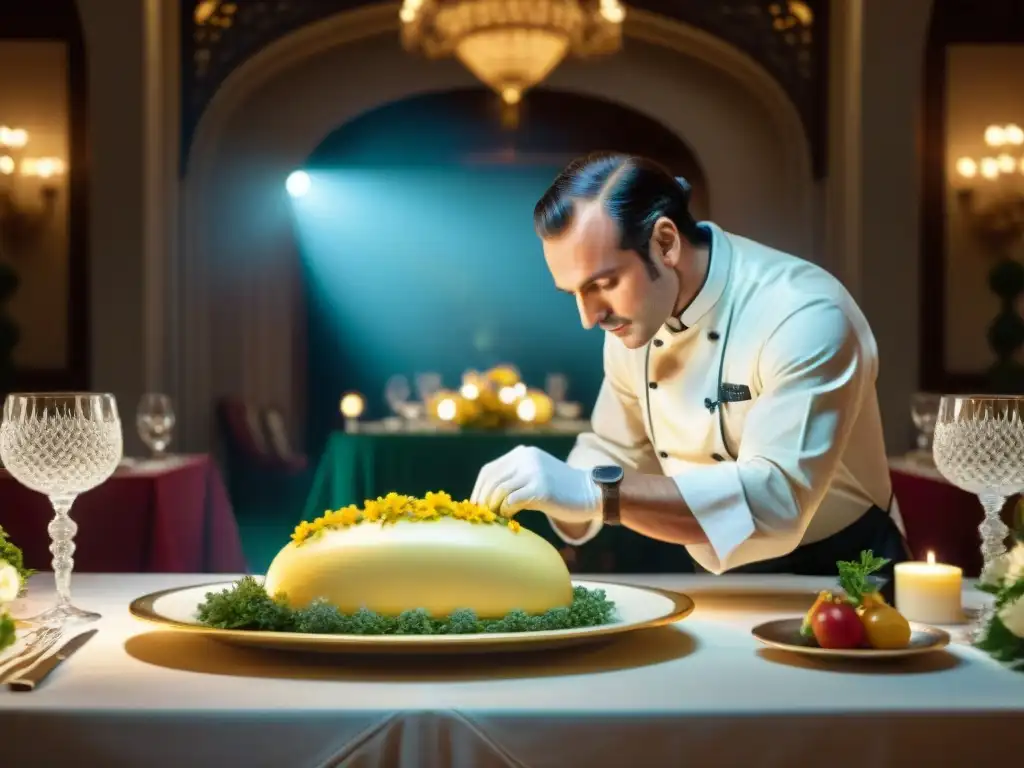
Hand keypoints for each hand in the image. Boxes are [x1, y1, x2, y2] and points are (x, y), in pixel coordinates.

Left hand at [470, 446, 601, 522]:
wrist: (589, 492)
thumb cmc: (560, 490)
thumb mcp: (535, 475)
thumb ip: (514, 478)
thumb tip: (485, 497)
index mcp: (522, 453)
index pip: (489, 470)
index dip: (479, 489)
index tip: (475, 505)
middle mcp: (526, 458)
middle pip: (492, 481)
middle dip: (483, 500)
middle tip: (481, 515)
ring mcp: (533, 472)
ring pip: (500, 491)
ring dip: (493, 507)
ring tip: (494, 517)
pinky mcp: (540, 488)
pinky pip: (512, 501)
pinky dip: (505, 511)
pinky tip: (509, 517)